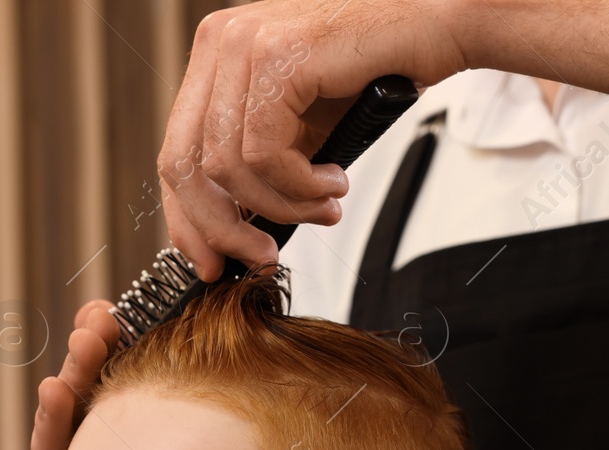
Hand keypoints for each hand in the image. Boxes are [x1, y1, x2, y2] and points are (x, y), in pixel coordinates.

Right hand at [2, 299, 120, 449]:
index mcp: (109, 442)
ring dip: (53, 422)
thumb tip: (123, 315)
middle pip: (74, 414)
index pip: (97, 387)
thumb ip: (150, 394)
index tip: (102, 311)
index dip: (96, 350)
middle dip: (80, 373)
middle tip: (90, 335)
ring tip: (57, 389)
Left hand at [158, 0, 466, 281]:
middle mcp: (220, 42)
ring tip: (322, 207)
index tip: (209, 260)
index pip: (176, 153)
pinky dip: (300, 185)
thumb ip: (255, 168)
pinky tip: (332, 181)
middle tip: (262, 254)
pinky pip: (265, 153)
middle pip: (188, 165)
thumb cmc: (370, 73)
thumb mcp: (296, 129)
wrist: (432, 28)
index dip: (188, 219)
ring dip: (281, 206)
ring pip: (228, 167)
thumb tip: (228, 232)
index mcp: (215, 59)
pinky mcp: (276, 55)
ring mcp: (244, 44)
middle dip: (225, 227)